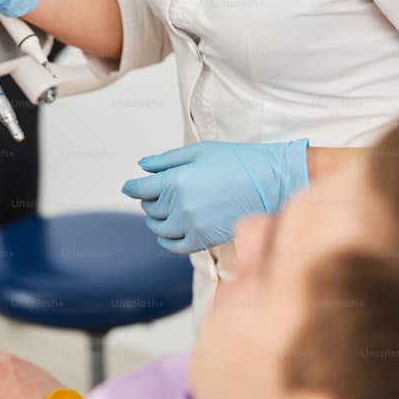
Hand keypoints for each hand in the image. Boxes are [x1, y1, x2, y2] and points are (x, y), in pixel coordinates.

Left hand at [121, 139, 309, 253]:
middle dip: (148, 199)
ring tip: (162, 211)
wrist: (270, 181)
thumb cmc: (237, 161)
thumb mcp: (199, 151)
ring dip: (156, 219)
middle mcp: (180, 205)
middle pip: (149, 207)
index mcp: (176, 180)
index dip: (132, 187)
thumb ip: (166, 160)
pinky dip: (166, 241)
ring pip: (159, 228)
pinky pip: (175, 247)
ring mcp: (192, 225)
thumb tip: (142, 166)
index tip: (129, 187)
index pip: (140, 188)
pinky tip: (167, 233)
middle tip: (155, 193)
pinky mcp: (205, 240)